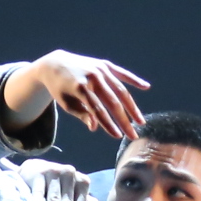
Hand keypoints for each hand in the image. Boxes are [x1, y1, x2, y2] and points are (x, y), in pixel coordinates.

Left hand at [30, 52, 150, 141]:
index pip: (98, 110)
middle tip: (133, 135)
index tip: (118, 137)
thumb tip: (95, 128)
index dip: (108, 124)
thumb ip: (82, 114)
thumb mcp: (66, 103)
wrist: (55, 64)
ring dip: (132, 107)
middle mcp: (92, 77)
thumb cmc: (60, 89)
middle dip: (124, 120)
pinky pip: (122, 73)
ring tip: (140, 121)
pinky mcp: (105, 64)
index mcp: (80, 88)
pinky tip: (146, 87)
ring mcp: (100, 69)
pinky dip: (134, 80)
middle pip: (112, 102)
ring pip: (121, 90)